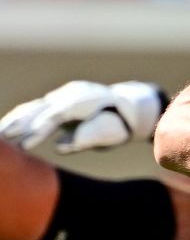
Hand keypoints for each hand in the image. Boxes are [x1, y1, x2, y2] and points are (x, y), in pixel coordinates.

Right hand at [0, 81, 163, 152]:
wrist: (127, 107)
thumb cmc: (120, 125)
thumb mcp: (112, 133)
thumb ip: (88, 137)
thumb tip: (59, 146)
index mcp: (86, 100)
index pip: (58, 114)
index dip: (40, 129)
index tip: (25, 145)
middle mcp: (71, 94)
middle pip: (40, 108)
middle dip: (18, 124)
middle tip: (2, 139)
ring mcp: (62, 95)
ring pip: (33, 107)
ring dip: (14, 122)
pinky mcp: (55, 101)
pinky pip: (34, 109)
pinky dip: (19, 120)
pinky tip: (5, 132)